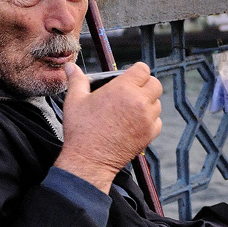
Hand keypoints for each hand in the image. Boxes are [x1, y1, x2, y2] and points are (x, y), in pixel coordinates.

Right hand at [55, 63, 161, 192]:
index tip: (129, 77)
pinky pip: (157, 120)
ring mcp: (147, 118)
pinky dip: (149, 120)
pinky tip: (133, 124)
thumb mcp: (75, 100)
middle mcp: (139, 101)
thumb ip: (77, 80)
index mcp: (123, 88)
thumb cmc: (81, 130)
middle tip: (131, 92)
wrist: (88, 160)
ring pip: (157, 102)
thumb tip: (70, 66)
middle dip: (145, 85)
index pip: (143, 69)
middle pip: (155, 84)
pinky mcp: (150, 133)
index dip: (136, 71)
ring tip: (129, 110)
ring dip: (147, 103)